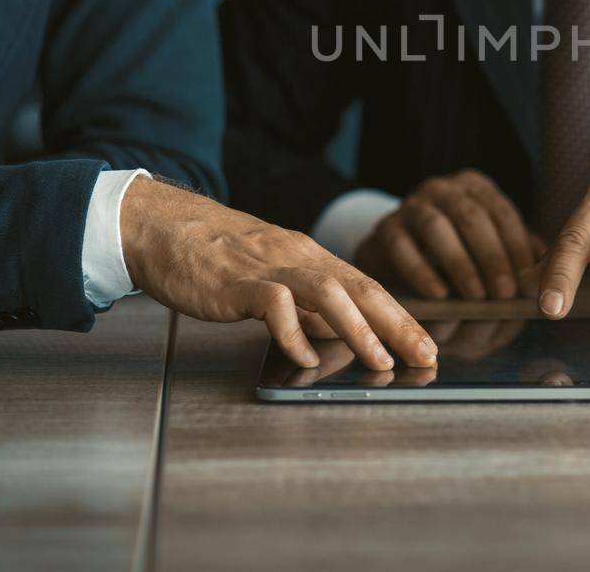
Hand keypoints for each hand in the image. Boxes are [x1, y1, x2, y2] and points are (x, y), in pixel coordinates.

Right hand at [119, 177, 437, 371]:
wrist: (162, 228)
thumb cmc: (216, 257)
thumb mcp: (273, 277)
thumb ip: (306, 305)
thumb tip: (341, 333)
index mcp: (310, 256)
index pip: (367, 286)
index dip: (400, 316)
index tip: (426, 345)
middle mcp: (298, 257)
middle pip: (360, 287)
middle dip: (397, 324)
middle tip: (424, 355)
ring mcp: (268, 267)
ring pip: (327, 291)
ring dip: (359, 328)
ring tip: (379, 360)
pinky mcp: (235, 282)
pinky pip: (274, 304)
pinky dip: (294, 333)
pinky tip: (306, 357)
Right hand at [355, 169, 539, 300]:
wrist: (396, 257)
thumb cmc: (454, 255)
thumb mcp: (488, 249)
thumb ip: (515, 255)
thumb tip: (546, 272)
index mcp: (473, 187)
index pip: (501, 211)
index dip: (517, 245)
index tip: (528, 279)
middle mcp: (441, 189)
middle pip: (471, 216)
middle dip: (491, 256)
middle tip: (504, 292)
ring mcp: (409, 205)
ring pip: (437, 227)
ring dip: (460, 263)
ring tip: (476, 297)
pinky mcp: (384, 230)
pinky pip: (402, 248)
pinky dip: (422, 272)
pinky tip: (440, 296)